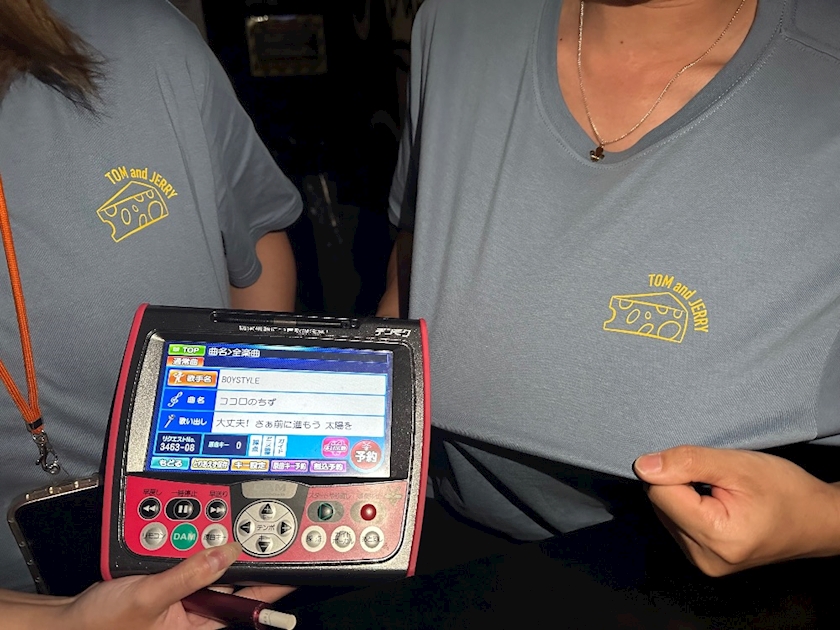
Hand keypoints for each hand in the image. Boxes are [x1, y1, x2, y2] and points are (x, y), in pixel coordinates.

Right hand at [3, 543, 294, 629]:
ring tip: (227, 524)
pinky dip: (192, 544)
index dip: (275, 583)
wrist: (66, 622)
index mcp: (202, 626)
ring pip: (213, 565)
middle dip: (242, 553)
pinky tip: (193, 530)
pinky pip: (190, 560)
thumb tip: (228, 551)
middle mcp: (199, 613)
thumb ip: (190, 574)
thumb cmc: (102, 623)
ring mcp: (186, 597)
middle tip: (260, 526)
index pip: (250, 602)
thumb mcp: (148, 597)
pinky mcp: (172, 584)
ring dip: (216, 545)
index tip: (297, 562)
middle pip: (234, 578)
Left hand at [633, 445, 839, 575]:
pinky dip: (690, 508)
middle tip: (719, 481)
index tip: (706, 468)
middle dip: (681, 484)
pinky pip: (677, 524)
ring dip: (685, 496)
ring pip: (666, 513)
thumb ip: (687, 462)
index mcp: (715, 536)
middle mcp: (705, 558)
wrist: (818, 520)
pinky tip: (717, 505)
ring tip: (722, 493)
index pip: (659, 492)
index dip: (676, 470)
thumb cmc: (786, 491)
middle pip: (660, 504)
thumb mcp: (738, 465)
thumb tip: (643, 465)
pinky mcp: (704, 561)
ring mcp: (704, 563)